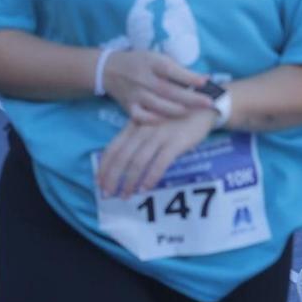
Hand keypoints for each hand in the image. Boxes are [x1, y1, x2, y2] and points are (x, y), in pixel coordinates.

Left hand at [96, 108, 216, 199]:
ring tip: (126, 195)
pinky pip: (159, 163)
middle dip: (112, 178)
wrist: (202, 106)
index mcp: (134, 124)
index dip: (104, 167)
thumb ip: (136, 137)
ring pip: (138, 162)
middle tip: (108, 194)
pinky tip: (146, 188)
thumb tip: (122, 162)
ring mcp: (159, 135)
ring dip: (130, 181)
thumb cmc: (174, 116)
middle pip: (122, 157)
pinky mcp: (175, 142)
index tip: (99, 183)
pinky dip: (151, 177)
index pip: (113, 148)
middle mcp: (143, 129)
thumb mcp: (150, 122)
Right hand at [97, 46, 212, 122]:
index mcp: (152, 63)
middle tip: (208, 103)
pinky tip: (167, 120)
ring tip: (193, 113)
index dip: (189, 77)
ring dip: (177, 110)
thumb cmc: (141, 62)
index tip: (206, 82)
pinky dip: (155, 120)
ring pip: (158, 106)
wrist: (110, 69)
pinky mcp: (128, 106)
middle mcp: (143, 78)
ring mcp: (135, 94)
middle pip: (168, 91)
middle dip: (190, 98)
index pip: (171, 70)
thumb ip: (178, 69)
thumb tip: (204, 79)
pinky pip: (142, 117)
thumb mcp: (157, 58)